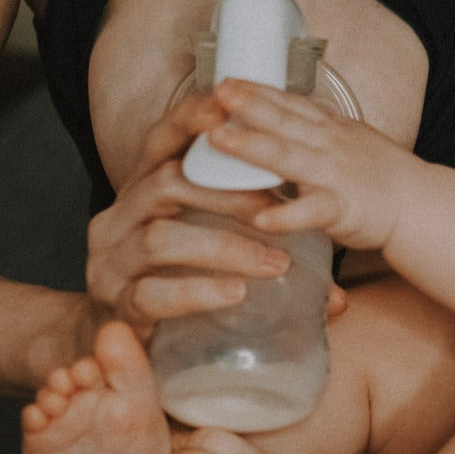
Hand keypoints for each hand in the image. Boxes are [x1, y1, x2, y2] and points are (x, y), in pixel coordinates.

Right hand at [84, 93, 291, 341]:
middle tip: (276, 208)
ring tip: (276, 263)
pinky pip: (154, 293)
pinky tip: (236, 292)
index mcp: (143, 188)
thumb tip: (341, 279)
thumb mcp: (218, 242)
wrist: (127, 342)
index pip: (162, 141)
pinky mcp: (118, 302)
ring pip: (161, 238)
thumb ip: (266, 240)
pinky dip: (199, 291)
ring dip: (225, 246)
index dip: (190, 122)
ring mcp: (113, 260)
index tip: (227, 111)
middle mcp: (120, 216)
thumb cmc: (183, 278)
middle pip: (166, 184)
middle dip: (227, 193)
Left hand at [206, 79, 414, 251]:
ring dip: (252, 146)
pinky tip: (261, 219)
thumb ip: (313, 130)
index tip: (228, 80)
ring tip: (218, 139)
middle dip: (249, 104)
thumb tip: (277, 116)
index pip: (290, 103)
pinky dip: (286, 216)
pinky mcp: (341, 208)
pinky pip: (310, 212)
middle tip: (217, 92)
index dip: (257, 90)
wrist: (419, 204)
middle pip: (284, 120)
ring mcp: (334, 175)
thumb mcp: (348, 139)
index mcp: (329, 129)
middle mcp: (329, 145)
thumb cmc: (381, 176)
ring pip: (288, 158)